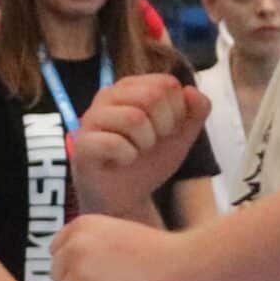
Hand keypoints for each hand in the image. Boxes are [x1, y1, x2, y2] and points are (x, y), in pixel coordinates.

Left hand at [53, 214, 189, 280]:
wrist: (188, 266)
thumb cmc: (159, 254)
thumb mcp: (116, 234)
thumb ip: (88, 246)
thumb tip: (62, 269)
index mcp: (80, 227)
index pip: (56, 254)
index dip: (74, 269)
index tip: (100, 273)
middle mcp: (74, 248)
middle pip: (59, 280)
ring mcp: (80, 275)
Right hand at [71, 74, 208, 218]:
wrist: (124, 197)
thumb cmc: (149, 160)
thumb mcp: (182, 135)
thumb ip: (196, 111)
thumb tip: (191, 90)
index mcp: (132, 87)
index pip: (166, 83)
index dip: (177, 111)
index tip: (166, 130)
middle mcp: (108, 95)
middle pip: (152, 95)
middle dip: (164, 125)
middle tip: (153, 142)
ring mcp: (92, 118)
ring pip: (133, 118)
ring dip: (145, 142)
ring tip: (137, 151)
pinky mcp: (83, 143)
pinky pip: (114, 143)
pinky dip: (128, 157)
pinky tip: (122, 161)